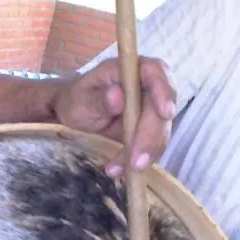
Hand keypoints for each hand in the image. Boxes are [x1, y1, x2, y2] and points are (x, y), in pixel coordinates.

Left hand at [51, 56, 176, 175]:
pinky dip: (137, 159)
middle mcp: (145, 87)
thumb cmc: (75, 100)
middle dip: (151, 137)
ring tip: (119, 169)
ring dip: (145, 153)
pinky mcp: (148, 129)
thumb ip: (98, 99)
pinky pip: (151, 145)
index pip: (155, 71)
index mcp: (128, 70)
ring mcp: (150, 108)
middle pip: (161, 108)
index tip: (166, 113)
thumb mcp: (80, 100)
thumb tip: (118, 96)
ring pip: (160, 131)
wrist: (73, 114)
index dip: (164, 91)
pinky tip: (118, 169)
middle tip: (137, 161)